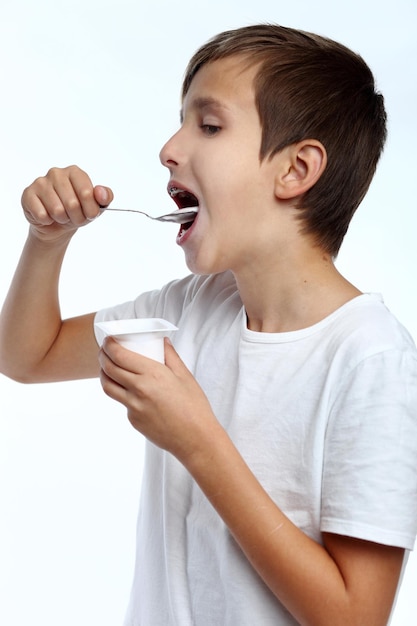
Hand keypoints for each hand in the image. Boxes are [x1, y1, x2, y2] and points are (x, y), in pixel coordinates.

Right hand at [21, 165, 113, 242]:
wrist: (58, 224)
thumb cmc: (78, 211)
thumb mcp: (97, 206)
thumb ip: (105, 197)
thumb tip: (100, 193)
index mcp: (75, 172)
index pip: (87, 193)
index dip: (90, 210)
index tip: (90, 214)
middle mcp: (57, 173)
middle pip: (72, 203)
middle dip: (77, 217)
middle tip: (74, 217)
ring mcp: (40, 182)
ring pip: (57, 210)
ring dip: (62, 219)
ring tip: (61, 216)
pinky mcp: (28, 194)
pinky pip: (42, 214)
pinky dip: (47, 221)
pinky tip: (47, 216)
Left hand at [99, 337, 217, 460]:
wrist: (195, 439)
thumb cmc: (194, 407)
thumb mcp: (185, 376)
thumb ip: (171, 356)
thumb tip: (162, 341)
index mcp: (153, 374)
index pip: (120, 356)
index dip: (109, 346)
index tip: (108, 340)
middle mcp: (139, 390)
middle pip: (109, 369)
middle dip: (103, 356)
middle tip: (105, 350)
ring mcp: (133, 407)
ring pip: (108, 387)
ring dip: (104, 374)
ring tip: (107, 368)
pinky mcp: (133, 420)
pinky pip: (122, 402)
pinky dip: (122, 392)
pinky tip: (131, 389)